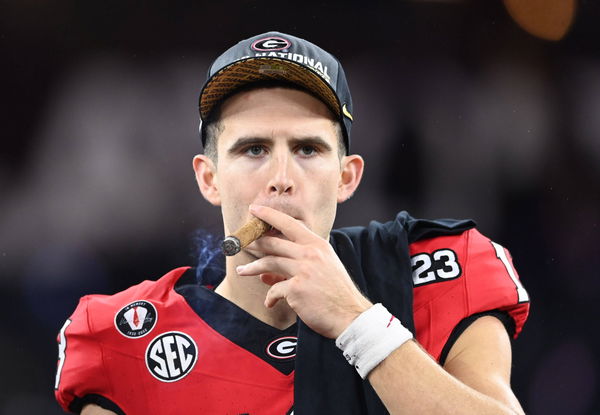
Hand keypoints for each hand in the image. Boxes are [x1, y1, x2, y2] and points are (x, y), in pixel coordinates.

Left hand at [236, 205, 371, 338]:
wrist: (350, 316)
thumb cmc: (336, 293)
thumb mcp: (323, 269)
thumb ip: (298, 265)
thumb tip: (267, 272)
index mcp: (318, 245)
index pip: (290, 224)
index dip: (270, 215)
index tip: (255, 208)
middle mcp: (310, 253)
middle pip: (274, 242)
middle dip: (254, 242)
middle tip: (241, 243)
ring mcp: (303, 270)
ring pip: (269, 263)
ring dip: (252, 268)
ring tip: (242, 271)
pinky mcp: (296, 288)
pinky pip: (274, 289)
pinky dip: (269, 297)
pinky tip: (270, 303)